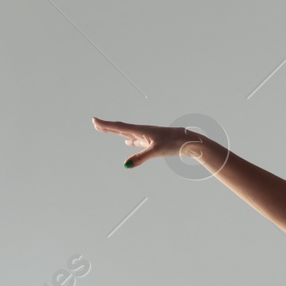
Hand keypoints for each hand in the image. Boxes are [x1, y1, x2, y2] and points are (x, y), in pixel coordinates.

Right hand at [90, 119, 215, 167]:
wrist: (190, 142)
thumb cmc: (175, 143)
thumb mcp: (156, 151)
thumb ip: (141, 157)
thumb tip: (126, 165)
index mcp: (141, 131)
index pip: (120, 127)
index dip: (106, 125)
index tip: (94, 121)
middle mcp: (143, 131)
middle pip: (122, 128)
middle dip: (108, 127)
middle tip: (95, 124)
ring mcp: (148, 136)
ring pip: (129, 133)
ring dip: (117, 132)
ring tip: (108, 130)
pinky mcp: (154, 141)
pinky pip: (138, 140)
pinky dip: (131, 140)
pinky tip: (130, 142)